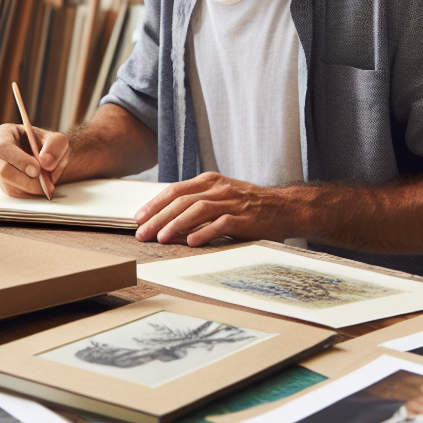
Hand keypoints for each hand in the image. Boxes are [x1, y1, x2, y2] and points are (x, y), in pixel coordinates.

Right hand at [0, 123, 70, 197]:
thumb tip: (45, 161)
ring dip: (31, 189)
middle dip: (26, 180)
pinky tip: (42, 189)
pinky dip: (30, 194)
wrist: (51, 160)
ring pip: (9, 186)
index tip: (36, 169)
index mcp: (5, 134)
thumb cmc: (50, 146)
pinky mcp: (4, 185)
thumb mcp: (58, 140)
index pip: (3, 148)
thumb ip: (55, 146)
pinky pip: (15, 194)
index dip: (19, 160)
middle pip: (4, 170)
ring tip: (49, 185)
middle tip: (46, 183)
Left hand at [133, 172, 303, 245]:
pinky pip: (221, 223)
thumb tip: (166, 222)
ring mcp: (232, 202)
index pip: (175, 190)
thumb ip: (196, 204)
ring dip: (176, 224)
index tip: (138, 218)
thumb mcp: (220, 196)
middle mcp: (219, 188)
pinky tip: (191, 242)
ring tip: (161, 238)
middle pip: (182, 200)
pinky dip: (204, 232)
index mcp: (210, 181)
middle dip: (158, 217)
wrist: (283, 207)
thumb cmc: (248, 205)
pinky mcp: (245, 218)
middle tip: (142, 233)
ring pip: (198, 209)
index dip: (154, 204)